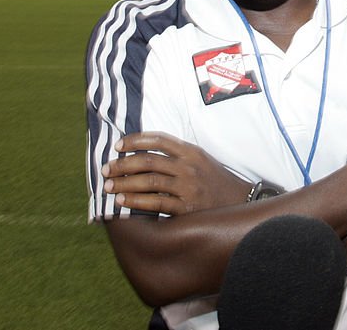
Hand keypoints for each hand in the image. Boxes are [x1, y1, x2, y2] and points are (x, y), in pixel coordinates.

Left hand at [103, 131, 250, 215]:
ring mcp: (188, 186)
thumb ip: (178, 154)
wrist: (240, 202)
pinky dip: (136, 201)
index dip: (135, 140)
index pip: (158, 139)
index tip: (118, 146)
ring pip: (149, 181)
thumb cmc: (215, 181)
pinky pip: (156, 202)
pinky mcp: (187, 207)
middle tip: (106, 169)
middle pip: (148, 160)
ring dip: (124, 183)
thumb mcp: (200, 159)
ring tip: (108, 187)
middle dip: (122, 164)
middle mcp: (188, 166)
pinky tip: (122, 201)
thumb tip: (144, 152)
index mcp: (190, 151)